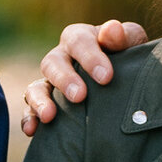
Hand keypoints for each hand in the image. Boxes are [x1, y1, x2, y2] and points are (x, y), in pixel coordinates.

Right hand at [18, 20, 147, 135]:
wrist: (126, 82)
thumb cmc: (129, 58)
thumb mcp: (132, 44)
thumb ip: (125, 36)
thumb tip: (112, 30)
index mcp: (80, 38)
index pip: (78, 40)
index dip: (90, 57)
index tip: (106, 78)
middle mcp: (61, 58)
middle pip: (52, 62)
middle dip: (64, 79)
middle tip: (79, 96)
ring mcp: (49, 83)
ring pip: (36, 87)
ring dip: (40, 100)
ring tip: (49, 116)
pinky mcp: (44, 105)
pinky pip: (29, 111)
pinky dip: (28, 119)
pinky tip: (32, 131)